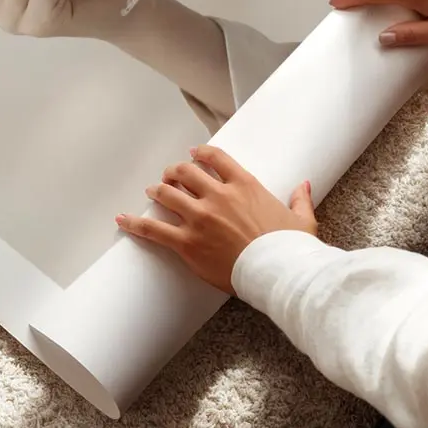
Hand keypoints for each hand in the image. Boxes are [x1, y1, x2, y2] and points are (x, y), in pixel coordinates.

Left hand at [115, 145, 315, 294]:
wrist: (280, 273)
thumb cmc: (291, 249)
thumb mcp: (302, 220)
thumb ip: (299, 199)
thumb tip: (304, 185)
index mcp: (244, 185)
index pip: (215, 158)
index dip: (200, 153)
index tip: (193, 154)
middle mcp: (218, 196)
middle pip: (185, 172)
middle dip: (174, 172)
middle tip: (169, 176)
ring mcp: (200, 218)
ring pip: (167, 194)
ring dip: (157, 191)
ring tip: (151, 192)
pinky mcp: (188, 242)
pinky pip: (154, 229)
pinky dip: (136, 223)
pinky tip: (123, 219)